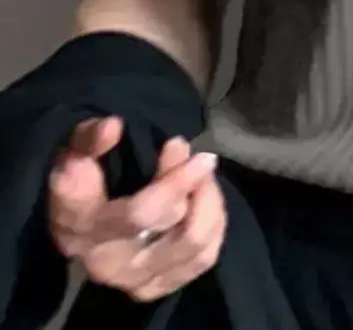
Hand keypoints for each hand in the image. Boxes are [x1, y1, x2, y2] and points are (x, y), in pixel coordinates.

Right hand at [48, 116, 226, 301]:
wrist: (77, 223)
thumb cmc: (82, 176)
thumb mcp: (77, 149)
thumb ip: (90, 137)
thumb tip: (113, 127)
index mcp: (80, 223)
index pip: (137, 211)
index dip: (171, 180)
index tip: (179, 143)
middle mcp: (103, 259)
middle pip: (171, 222)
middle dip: (189, 178)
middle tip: (194, 152)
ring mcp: (131, 279)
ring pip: (193, 240)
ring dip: (207, 199)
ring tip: (202, 172)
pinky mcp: (155, 287)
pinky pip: (204, 257)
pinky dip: (214, 223)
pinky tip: (204, 200)